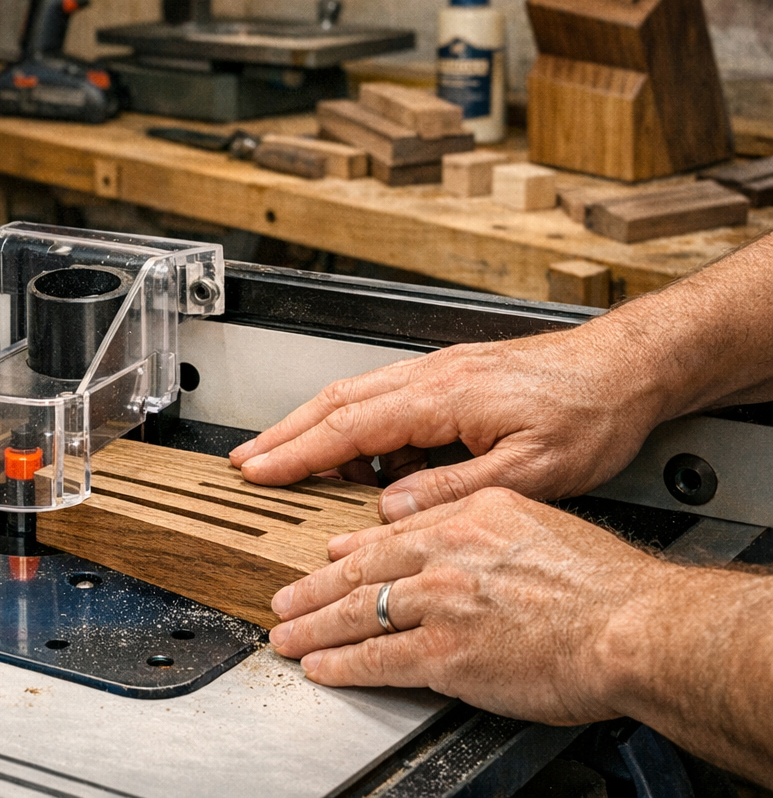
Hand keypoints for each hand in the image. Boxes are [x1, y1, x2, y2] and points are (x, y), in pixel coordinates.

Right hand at [228, 328, 664, 520]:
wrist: (628, 366)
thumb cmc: (591, 411)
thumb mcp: (530, 469)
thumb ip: (453, 488)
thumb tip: (391, 507)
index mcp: (442, 396)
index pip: (348, 426)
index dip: (296, 452)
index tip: (256, 470)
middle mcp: (432, 374)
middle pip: (335, 400)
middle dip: (284, 432)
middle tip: (244, 460)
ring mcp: (439, 371)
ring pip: (355, 393)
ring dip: (311, 424)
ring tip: (280, 456)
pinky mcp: (453, 375)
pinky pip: (383, 395)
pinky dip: (350, 420)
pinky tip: (353, 451)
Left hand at [267, 488, 669, 723]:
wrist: (632, 628)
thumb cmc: (602, 585)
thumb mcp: (535, 522)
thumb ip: (477, 523)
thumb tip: (437, 529)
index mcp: (468, 516)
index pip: (390, 531)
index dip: (349, 549)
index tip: (326, 558)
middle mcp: (446, 553)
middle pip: (359, 570)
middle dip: (312, 589)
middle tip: (282, 599)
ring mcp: (441, 603)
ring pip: (357, 614)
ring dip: (314, 628)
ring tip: (287, 636)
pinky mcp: (447, 653)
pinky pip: (378, 659)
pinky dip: (343, 666)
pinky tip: (323, 668)